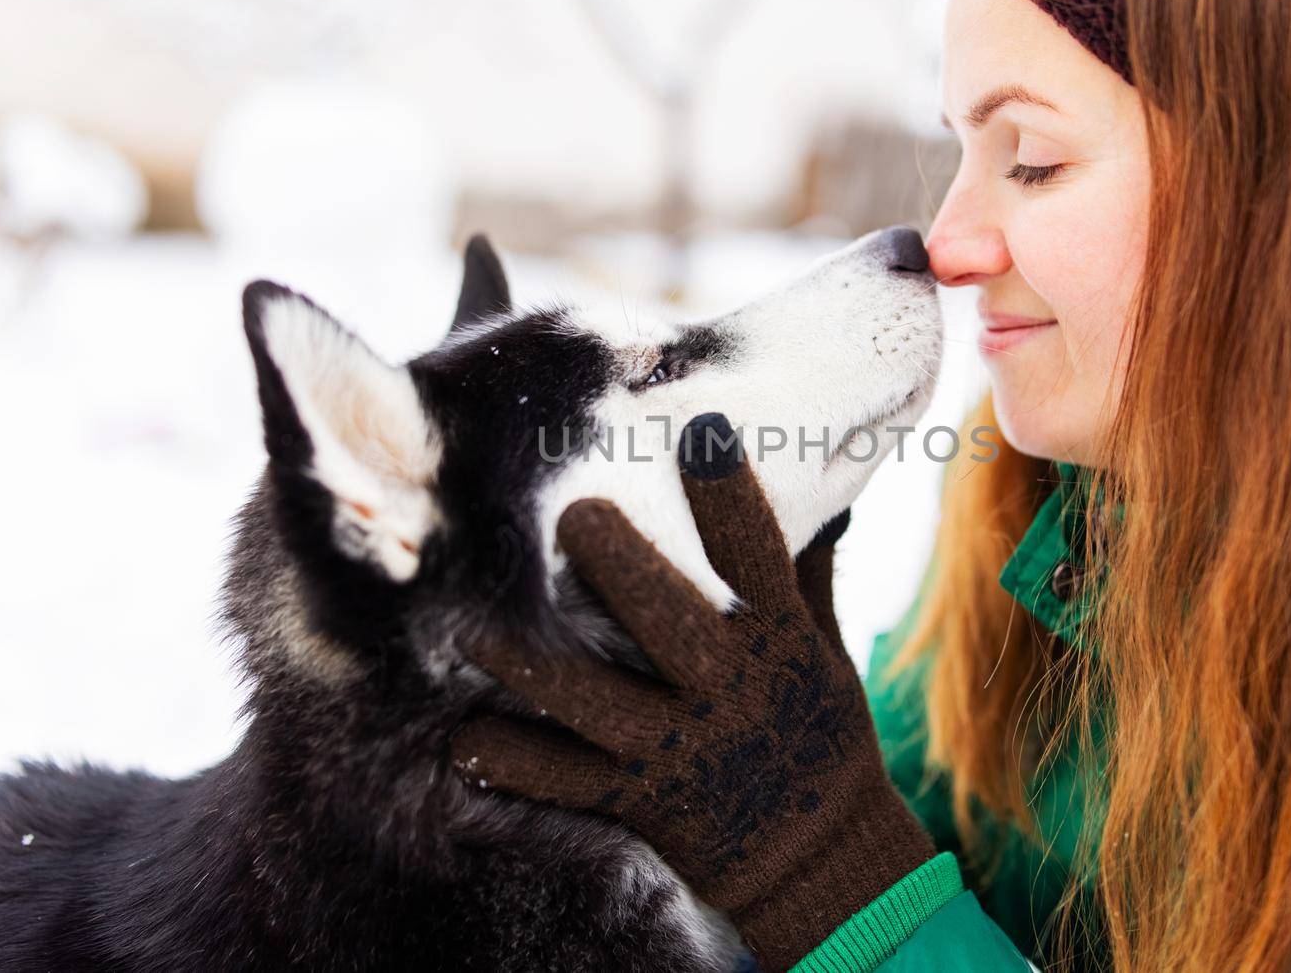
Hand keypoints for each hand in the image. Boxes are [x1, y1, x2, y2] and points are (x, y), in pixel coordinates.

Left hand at [452, 414, 935, 971]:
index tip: (701, 430)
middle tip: (574, 515)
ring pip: (599, 703)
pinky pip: (570, 783)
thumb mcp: (827, 653)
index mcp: (781, 644)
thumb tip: (826, 492)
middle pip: (673, 623)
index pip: (760, 558)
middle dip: (625, 568)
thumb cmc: (822, 734)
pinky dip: (516, 766)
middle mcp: (731, 690)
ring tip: (474, 632)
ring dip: (535, 669)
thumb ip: (809, 577)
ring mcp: (684, 748)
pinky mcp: (646, 801)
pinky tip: (463, 743)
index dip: (732, 496)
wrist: (826, 860)